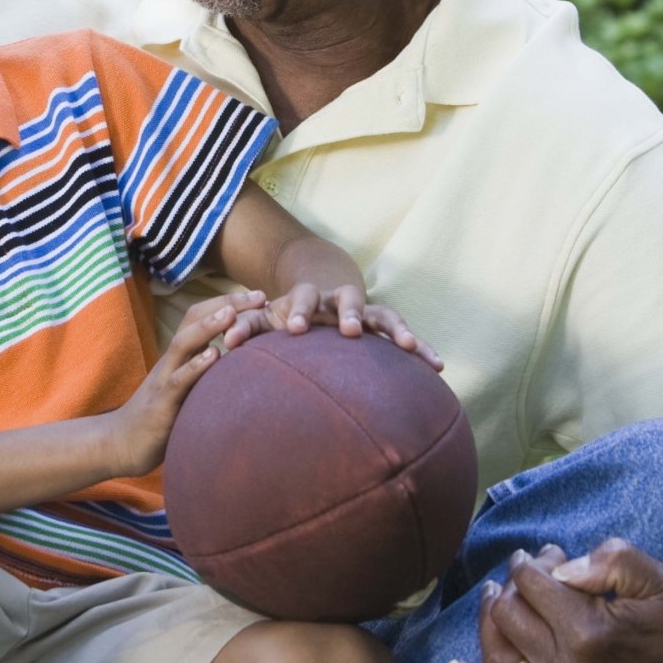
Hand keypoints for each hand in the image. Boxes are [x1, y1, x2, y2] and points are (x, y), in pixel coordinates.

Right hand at [105, 290, 264, 475]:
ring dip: (208, 326)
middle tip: (258, 295)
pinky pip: (178, 380)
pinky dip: (196, 366)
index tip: (259, 296)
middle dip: (226, 304)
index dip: (228, 302)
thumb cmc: (159, 416)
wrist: (121, 443)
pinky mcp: (162, 403)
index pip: (200, 316)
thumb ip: (203, 373)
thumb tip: (235, 362)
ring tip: (231, 313)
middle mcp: (171, 360)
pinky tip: (214, 356)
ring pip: (184, 343)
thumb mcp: (184, 388)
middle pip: (194, 319)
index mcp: (178, 355)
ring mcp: (164, 379)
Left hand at [249, 282, 443, 369]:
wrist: (318, 304)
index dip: (297, 311)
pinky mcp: (384, 330)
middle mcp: (338, 301)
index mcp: (307, 297)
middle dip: (350, 312)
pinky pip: (405, 337)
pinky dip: (420, 348)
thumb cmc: (286, 320)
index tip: (292, 329)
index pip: (301, 297)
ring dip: (395, 328)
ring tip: (405, 345)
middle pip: (347, 298)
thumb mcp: (265, 321)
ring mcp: (365, 313)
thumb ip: (247, 328)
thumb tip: (225, 341)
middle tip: (350, 329)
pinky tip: (437, 365)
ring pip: (383, 314)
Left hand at [446, 538, 662, 662]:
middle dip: (513, 585)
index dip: (532, 562)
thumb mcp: (662, 579)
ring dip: (489, 621)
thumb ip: (610, 558)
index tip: (543, 556)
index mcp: (590, 632)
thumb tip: (558, 565)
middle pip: (509, 614)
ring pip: (498, 655)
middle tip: (529, 575)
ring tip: (495, 600)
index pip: (531, 583)